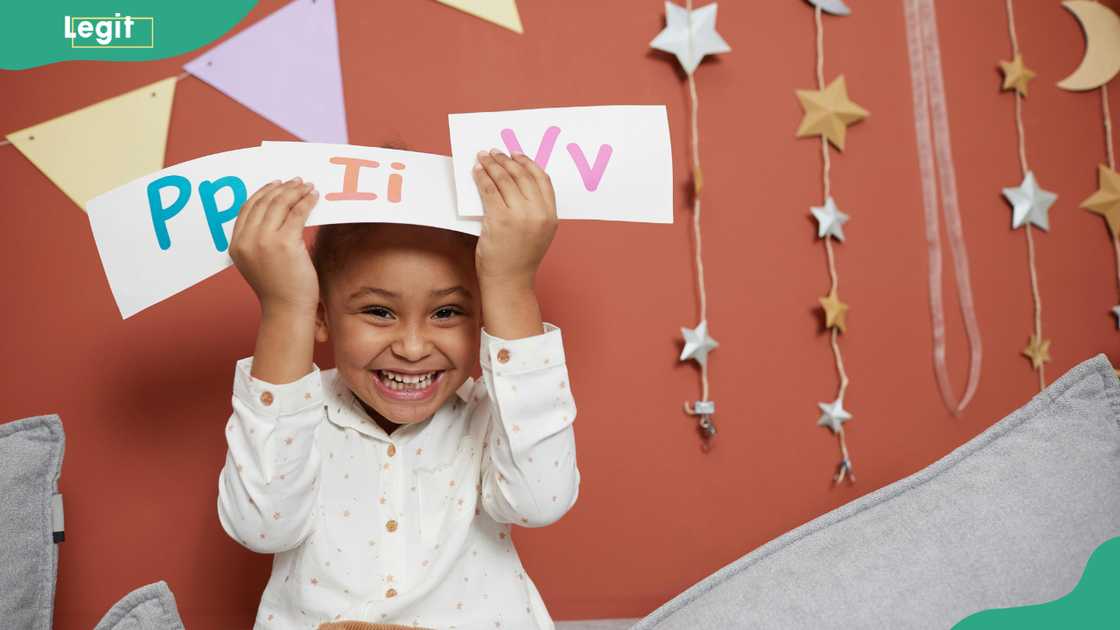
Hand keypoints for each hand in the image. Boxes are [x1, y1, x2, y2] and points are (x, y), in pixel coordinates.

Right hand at [229, 177, 320, 314]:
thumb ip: (259, 241)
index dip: (263, 193)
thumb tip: (279, 214)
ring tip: (307, 187)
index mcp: (236, 245)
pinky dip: (306, 201)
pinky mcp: (285, 243)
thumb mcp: (258, 262)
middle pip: (263, 203)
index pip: (247, 209)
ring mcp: (264, 241)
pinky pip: (297, 213)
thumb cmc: (278, 288)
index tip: (277, 185)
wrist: (286, 310)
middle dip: (282, 189)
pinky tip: (314, 197)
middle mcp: (246, 241)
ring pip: (280, 204)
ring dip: (295, 191)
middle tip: (296, 182)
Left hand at [472, 149, 557, 289]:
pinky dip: (482, 177)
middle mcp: (539, 213)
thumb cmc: (519, 259)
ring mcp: (520, 216)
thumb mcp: (538, 233)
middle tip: (495, 152)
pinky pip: (489, 190)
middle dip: (506, 160)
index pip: (543, 179)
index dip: (528, 163)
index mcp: (551, 216)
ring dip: (492, 165)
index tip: (516, 155)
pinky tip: (477, 172)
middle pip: (523, 175)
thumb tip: (516, 183)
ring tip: (484, 158)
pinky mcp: (500, 219)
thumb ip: (534, 210)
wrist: (509, 282)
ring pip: (505, 179)